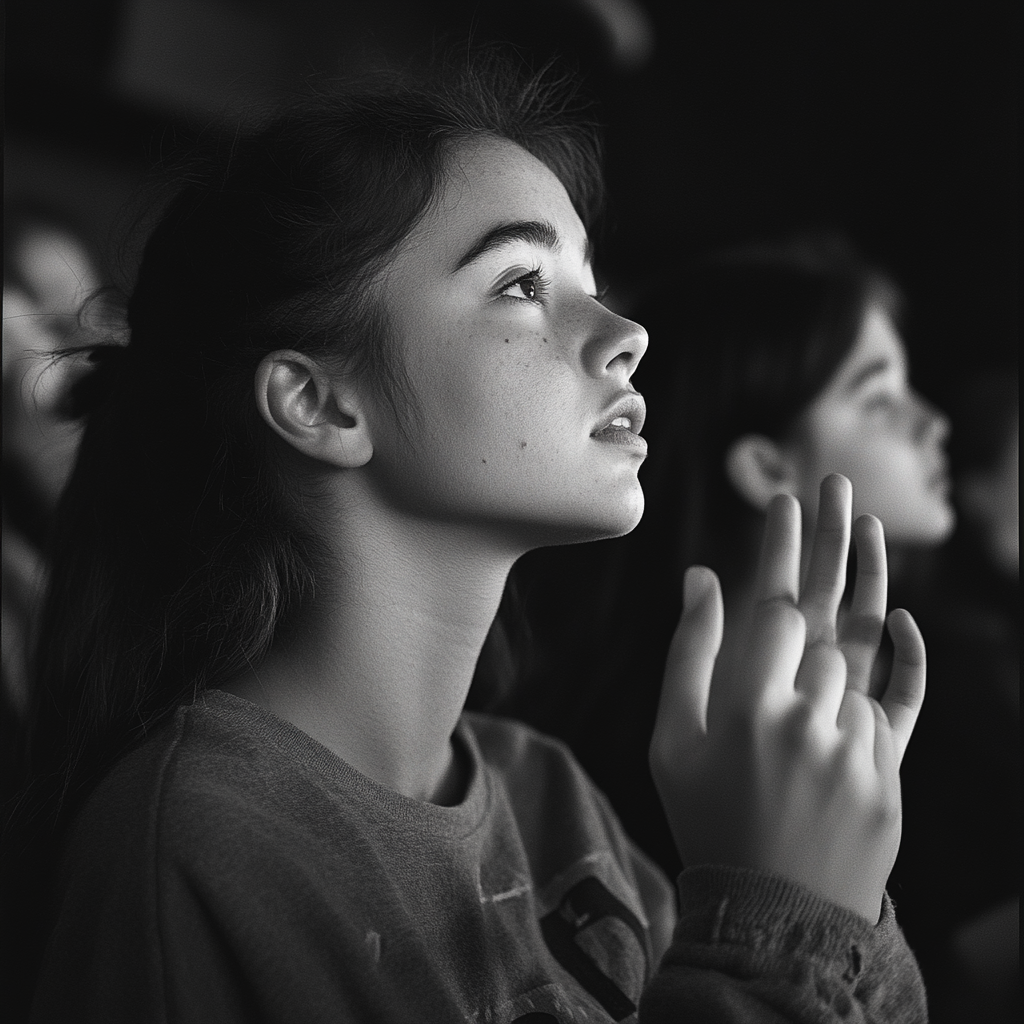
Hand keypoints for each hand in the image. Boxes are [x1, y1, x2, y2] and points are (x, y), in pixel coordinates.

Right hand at [650, 474, 925, 922]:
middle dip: (830, 540)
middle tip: (837, 483)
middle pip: (825, 615)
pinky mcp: (889, 772)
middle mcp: (807, 716)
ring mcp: (855, 745)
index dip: (779, 548)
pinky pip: (903, 701)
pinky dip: (906, 658)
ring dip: (862, 590)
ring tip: (869, 526)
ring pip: (860, 654)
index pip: (771, 604)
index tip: (785, 500)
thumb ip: (686, 656)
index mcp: (744, 707)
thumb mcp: (671, 743)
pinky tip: (900, 617)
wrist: (772, 913)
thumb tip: (699, 579)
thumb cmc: (706, 817)